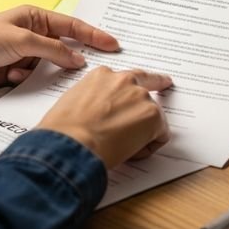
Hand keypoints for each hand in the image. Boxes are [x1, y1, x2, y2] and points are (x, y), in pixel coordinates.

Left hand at [0, 6, 119, 92]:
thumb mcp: (21, 40)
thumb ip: (52, 50)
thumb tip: (78, 60)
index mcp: (35, 18)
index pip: (72, 26)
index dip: (93, 35)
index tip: (113, 45)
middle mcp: (33, 35)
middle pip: (64, 48)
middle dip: (73, 58)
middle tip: (92, 69)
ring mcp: (25, 55)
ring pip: (50, 67)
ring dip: (46, 72)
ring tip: (34, 71)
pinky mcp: (15, 74)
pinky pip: (35, 80)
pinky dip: (29, 80)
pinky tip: (12, 76)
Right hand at [39, 67, 172, 167]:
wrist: (70, 143)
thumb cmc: (63, 131)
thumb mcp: (72, 104)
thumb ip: (91, 102)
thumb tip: (96, 116)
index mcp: (101, 76)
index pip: (122, 78)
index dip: (128, 90)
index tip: (135, 88)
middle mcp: (123, 80)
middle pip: (148, 81)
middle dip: (157, 83)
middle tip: (166, 83)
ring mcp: (140, 96)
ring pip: (152, 114)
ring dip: (143, 130)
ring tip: (122, 147)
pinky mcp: (152, 115)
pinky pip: (160, 134)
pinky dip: (150, 146)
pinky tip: (131, 153)